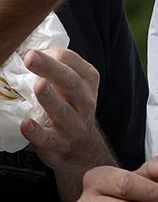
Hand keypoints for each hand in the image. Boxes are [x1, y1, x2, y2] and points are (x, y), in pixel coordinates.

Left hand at [20, 47, 111, 174]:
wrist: (82, 148)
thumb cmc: (71, 109)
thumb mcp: (73, 87)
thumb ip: (57, 70)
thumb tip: (27, 52)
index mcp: (87, 80)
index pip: (71, 61)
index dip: (50, 55)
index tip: (29, 52)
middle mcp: (84, 100)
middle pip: (69, 81)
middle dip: (50, 68)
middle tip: (31, 57)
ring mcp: (74, 122)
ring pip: (62, 109)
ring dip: (49, 97)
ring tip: (37, 86)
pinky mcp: (60, 143)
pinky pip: (48, 137)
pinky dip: (37, 131)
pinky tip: (25, 123)